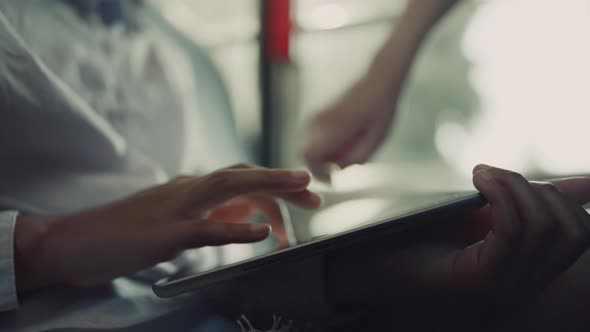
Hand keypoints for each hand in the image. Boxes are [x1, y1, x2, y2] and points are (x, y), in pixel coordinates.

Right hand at [14, 164, 321, 290]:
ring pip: (228, 187)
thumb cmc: (124, 234)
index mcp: (191, 189)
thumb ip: (213, 216)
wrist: (73, 242)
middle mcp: (187, 190)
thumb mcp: (177, 222)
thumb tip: (251, 216)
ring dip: (269, 186)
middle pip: (243, 175)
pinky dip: (235, 228)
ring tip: (301, 191)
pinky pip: (205, 228)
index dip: (276, 183)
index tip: (304, 195)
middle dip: (283, 181)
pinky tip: (260, 232)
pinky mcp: (163, 232)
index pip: (242, 179)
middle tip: (316, 195)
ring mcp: (175, 208)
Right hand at [303, 76, 397, 179]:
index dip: (318, 171)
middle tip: (337, 167)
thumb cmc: (381, 110)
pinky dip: (321, 143)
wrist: (378, 79)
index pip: (311, 155)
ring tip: (343, 151)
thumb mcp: (375, 139)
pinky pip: (312, 135)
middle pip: (304, 152)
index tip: (333, 176)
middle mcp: (322, 120)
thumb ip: (356, 158)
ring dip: (320, 153)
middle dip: (317, 164)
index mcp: (336, 126)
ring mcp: (318, 114)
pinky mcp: (319, 112)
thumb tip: (337, 170)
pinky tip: (341, 141)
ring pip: (306, 143)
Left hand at [327, 165, 589, 328]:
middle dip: (538, 189)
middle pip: (571, 230)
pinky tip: (476, 180)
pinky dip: (500, 194)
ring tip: (481, 174)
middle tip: (494, 175)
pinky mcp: (480, 280)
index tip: (523, 178)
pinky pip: (511, 230)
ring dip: (514, 185)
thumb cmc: (431, 233)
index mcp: (533, 268)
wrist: (381, 256)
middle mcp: (526, 283)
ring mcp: (505, 286)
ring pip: (543, 227)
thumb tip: (587, 184)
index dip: (567, 198)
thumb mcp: (490, 211)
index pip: (581, 234)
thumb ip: (533, 200)